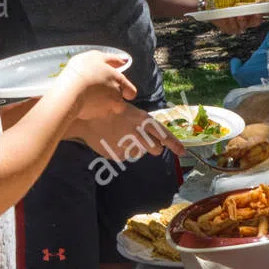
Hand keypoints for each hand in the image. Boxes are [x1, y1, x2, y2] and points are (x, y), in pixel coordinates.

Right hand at [54, 51, 136, 121]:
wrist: (69, 91)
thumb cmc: (83, 70)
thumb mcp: (97, 57)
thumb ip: (112, 59)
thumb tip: (124, 61)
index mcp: (118, 82)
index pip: (131, 92)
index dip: (127, 91)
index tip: (120, 89)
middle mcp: (115, 98)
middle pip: (119, 102)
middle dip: (112, 99)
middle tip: (98, 90)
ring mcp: (105, 109)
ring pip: (107, 109)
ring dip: (101, 104)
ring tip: (88, 96)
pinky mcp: (93, 117)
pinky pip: (94, 113)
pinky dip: (89, 109)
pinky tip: (81, 101)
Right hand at [70, 104, 184, 160]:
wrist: (85, 117)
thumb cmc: (109, 111)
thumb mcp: (130, 112)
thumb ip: (144, 125)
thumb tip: (156, 140)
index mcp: (143, 120)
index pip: (164, 135)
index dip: (175, 144)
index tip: (183, 152)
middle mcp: (138, 134)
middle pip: (156, 149)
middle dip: (153, 147)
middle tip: (141, 140)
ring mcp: (128, 146)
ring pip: (139, 154)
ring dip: (135, 148)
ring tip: (121, 137)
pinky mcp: (118, 155)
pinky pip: (125, 157)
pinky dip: (120, 151)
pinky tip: (111, 140)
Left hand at [216, 0, 266, 34]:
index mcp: (249, 12)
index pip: (259, 16)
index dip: (260, 14)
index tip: (258, 10)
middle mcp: (245, 21)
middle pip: (253, 24)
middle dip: (250, 19)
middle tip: (243, 14)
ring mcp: (237, 26)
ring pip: (242, 27)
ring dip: (237, 20)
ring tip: (232, 13)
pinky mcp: (227, 29)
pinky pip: (230, 28)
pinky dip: (228, 22)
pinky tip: (224, 16)